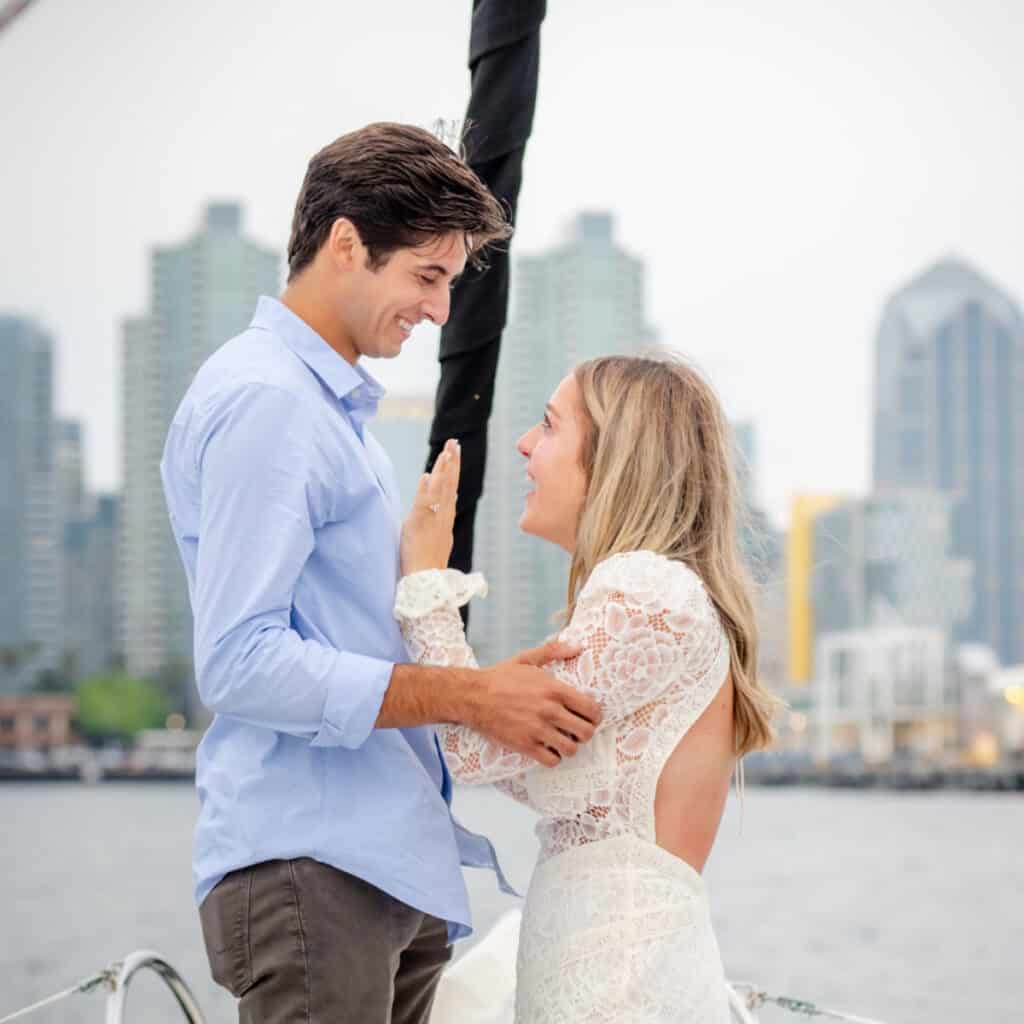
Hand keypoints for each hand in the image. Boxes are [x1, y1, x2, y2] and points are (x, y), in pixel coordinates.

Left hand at [400, 439, 459, 574]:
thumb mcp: (431, 537)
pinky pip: (426, 501)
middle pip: (450, 485)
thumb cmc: (425, 565)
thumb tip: (426, 483)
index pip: (450, 491)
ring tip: (448, 450)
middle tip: (454, 444)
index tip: (452, 455)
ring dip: (444, 470)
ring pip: (441, 490)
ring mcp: (433, 520)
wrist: (426, 583)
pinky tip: (429, 473)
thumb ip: (429, 512)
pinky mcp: (420, 524)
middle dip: (452, 464)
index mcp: (445, 522)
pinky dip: (429, 488)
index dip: (451, 472)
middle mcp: (443, 518)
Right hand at [468, 643, 601, 767]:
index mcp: (554, 689)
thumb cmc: (500, 677)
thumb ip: (553, 651)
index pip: (591, 708)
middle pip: (585, 731)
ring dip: (569, 746)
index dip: (595, 715)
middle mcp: (550, 711)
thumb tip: (577, 647)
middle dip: (585, 732)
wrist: (472, 696)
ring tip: (562, 740)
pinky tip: (548, 749)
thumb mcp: (526, 658)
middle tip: (577, 730)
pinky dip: (553, 757)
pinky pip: (552, 760)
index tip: (590, 717)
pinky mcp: (524, 746)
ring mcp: (538, 730)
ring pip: (571, 749)